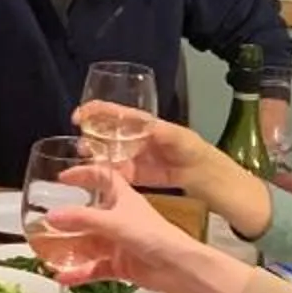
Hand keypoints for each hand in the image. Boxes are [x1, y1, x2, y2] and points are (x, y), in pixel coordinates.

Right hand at [42, 163, 236, 292]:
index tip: (62, 176)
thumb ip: (83, 219)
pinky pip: (94, 268)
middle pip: (88, 216)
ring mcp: (118, 243)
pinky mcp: (120, 265)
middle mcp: (119, 219)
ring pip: (88, 244)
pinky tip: (62, 277)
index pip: (102, 178)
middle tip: (43, 224)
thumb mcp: (115, 222)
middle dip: (67, 221)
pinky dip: (79, 272)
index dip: (84, 174)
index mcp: (123, 198)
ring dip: (69, 249)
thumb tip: (51, 217)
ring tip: (46, 253)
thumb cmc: (153, 235)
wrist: (177, 267)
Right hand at [76, 106, 245, 205]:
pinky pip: (119, 173)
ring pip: (111, 153)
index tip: (79, 115)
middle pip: (109, 133)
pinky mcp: (140, 176)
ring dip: (96, 155)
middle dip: (91, 135)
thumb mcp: (180, 138)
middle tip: (79, 144)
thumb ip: (161, 133)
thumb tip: (142, 126)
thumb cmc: (197, 153)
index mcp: (148, 125)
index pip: (118, 114)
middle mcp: (139, 139)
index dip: (97, 112)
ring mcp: (138, 158)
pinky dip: (107, 174)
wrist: (213, 180)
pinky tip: (96, 176)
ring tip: (83, 159)